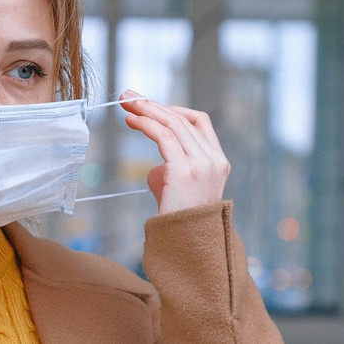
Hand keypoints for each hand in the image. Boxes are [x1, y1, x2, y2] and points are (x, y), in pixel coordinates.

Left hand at [119, 91, 229, 213]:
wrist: (188, 248)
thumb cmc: (180, 223)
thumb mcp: (180, 190)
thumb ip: (172, 172)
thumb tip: (156, 167)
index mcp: (218, 161)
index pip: (199, 122)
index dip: (172, 109)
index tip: (148, 106)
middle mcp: (214, 159)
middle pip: (183, 118)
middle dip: (153, 103)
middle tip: (129, 95)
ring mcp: (202, 164)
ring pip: (173, 123)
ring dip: (146, 109)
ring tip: (125, 102)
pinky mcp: (185, 170)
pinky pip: (163, 136)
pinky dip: (145, 123)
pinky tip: (130, 120)